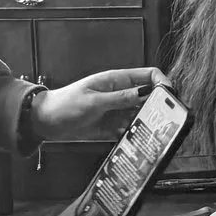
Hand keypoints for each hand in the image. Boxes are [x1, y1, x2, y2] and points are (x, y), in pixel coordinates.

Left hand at [34, 66, 161, 141]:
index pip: (149, 75)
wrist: (45, 121)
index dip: (163, 83)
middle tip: (164, 120)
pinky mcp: (112, 126)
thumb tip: (146, 91)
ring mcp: (117, 110)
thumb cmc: (65, 104)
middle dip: (158, 107)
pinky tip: (135, 140)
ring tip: (150, 132)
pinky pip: (130, 130)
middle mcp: (121, 94)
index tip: (170, 97)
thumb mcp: (94, 100)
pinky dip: (134, 135)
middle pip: (150, 97)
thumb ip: (121, 98)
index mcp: (117, 80)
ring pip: (142, 115)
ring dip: (146, 123)